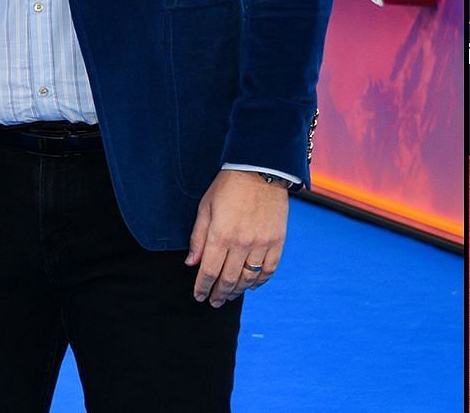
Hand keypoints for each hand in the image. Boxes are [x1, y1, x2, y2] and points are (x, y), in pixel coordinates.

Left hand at [186, 170, 288, 307]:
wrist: (261, 168)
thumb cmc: (229, 185)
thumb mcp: (206, 207)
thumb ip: (198, 238)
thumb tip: (192, 263)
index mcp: (220, 235)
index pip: (208, 271)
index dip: (202, 287)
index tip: (199, 295)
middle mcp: (241, 243)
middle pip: (228, 279)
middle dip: (218, 294)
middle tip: (214, 301)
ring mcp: (261, 243)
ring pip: (248, 278)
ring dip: (237, 291)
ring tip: (230, 295)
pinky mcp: (277, 241)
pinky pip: (269, 269)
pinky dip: (260, 281)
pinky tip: (252, 285)